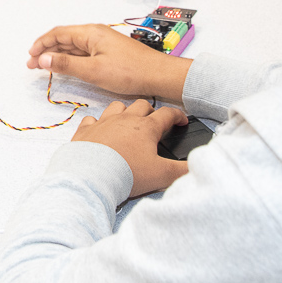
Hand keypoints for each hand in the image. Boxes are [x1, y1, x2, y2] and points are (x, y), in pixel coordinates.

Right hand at [28, 24, 189, 102]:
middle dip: (46, 50)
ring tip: (44, 66)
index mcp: (91, 33)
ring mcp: (102, 43)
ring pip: (73, 46)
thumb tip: (43, 58)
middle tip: (32, 64)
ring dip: (57, 55)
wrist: (158, 76)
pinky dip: (70, 58)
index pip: (58, 34)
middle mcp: (96, 34)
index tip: (30, 56)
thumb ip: (66, 64)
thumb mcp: (93, 71)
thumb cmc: (131, 72)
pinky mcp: (108, 52)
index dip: (41, 44)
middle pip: (64, 38)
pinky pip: (83, 52)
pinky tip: (66, 66)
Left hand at [73, 100, 188, 196]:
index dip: (178, 116)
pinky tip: (100, 130)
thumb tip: (196, 168)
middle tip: (155, 122)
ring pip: (117, 106)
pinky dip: (97, 123)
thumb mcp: (161, 175)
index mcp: (146, 128)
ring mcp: (103, 123)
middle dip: (151, 111)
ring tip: (128, 122)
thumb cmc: (126, 173)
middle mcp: (125, 120)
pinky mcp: (85, 131)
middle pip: (142, 105)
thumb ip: (182, 171)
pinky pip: (91, 119)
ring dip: (125, 111)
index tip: (182, 121)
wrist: (91, 176)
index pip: (167, 114)